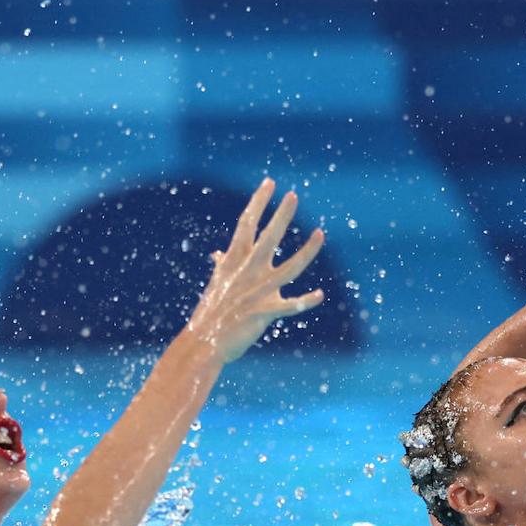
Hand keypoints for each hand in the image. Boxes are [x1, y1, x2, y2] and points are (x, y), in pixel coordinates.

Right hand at [187, 178, 324, 362]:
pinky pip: (289, 306)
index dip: (258, 202)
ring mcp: (257, 291)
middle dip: (281, 216)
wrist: (204, 342)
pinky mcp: (264, 312)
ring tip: (320, 234)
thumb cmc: (212, 313)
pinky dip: (304, 301)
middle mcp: (247, 272)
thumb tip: (217, 254)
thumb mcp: (217, 284)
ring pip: (289, 268)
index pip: (247, 224)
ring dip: (307, 252)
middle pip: (268, 238)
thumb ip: (222, 266)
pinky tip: (320, 295)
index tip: (270, 183)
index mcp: (235, 261)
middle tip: (293, 195)